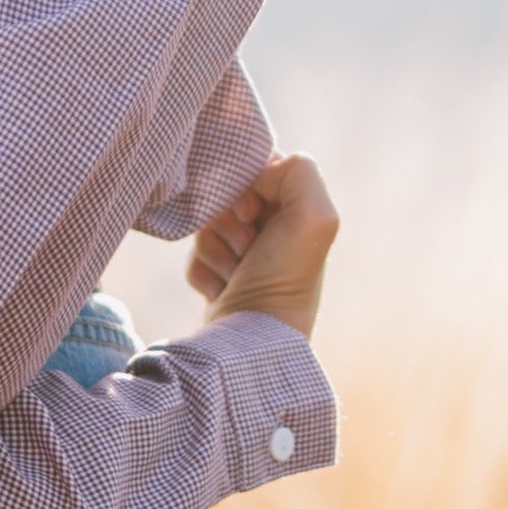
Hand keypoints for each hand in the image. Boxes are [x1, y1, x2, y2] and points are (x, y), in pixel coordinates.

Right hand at [189, 151, 338, 338]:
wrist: (251, 339)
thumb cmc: (283, 278)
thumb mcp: (312, 215)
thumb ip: (298, 171)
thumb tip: (260, 174)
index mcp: (302, 210)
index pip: (259, 169)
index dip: (246, 187)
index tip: (251, 214)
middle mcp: (280, 230)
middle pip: (228, 196)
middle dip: (228, 221)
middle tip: (245, 246)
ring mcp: (249, 254)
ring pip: (208, 222)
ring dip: (214, 247)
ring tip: (234, 273)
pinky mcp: (223, 276)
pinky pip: (195, 252)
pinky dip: (202, 269)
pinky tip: (221, 289)